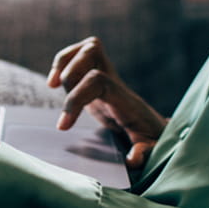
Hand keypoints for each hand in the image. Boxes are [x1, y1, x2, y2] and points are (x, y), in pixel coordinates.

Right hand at [48, 37, 165, 169]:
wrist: (156, 131)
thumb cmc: (153, 141)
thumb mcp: (152, 149)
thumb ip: (145, 153)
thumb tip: (133, 159)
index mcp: (125, 100)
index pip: (98, 81)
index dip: (76, 98)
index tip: (62, 127)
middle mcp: (116, 82)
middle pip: (93, 51)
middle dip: (69, 73)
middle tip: (58, 99)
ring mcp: (106, 78)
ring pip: (87, 49)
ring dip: (64, 61)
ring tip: (52, 84)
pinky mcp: (95, 82)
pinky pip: (80, 56)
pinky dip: (63, 62)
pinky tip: (54, 82)